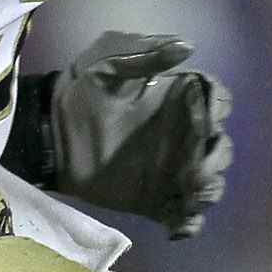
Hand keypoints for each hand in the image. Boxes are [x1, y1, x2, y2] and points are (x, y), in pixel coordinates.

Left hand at [50, 31, 232, 237]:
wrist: (50, 131)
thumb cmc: (79, 89)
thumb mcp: (107, 60)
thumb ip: (145, 52)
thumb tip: (188, 46)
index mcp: (180, 100)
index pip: (218, 103)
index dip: (218, 109)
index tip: (206, 117)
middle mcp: (183, 135)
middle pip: (221, 147)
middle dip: (217, 155)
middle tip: (196, 163)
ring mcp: (171, 169)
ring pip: (209, 182)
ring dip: (209, 189)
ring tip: (191, 191)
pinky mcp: (155, 200)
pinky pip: (183, 216)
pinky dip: (189, 223)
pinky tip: (178, 225)